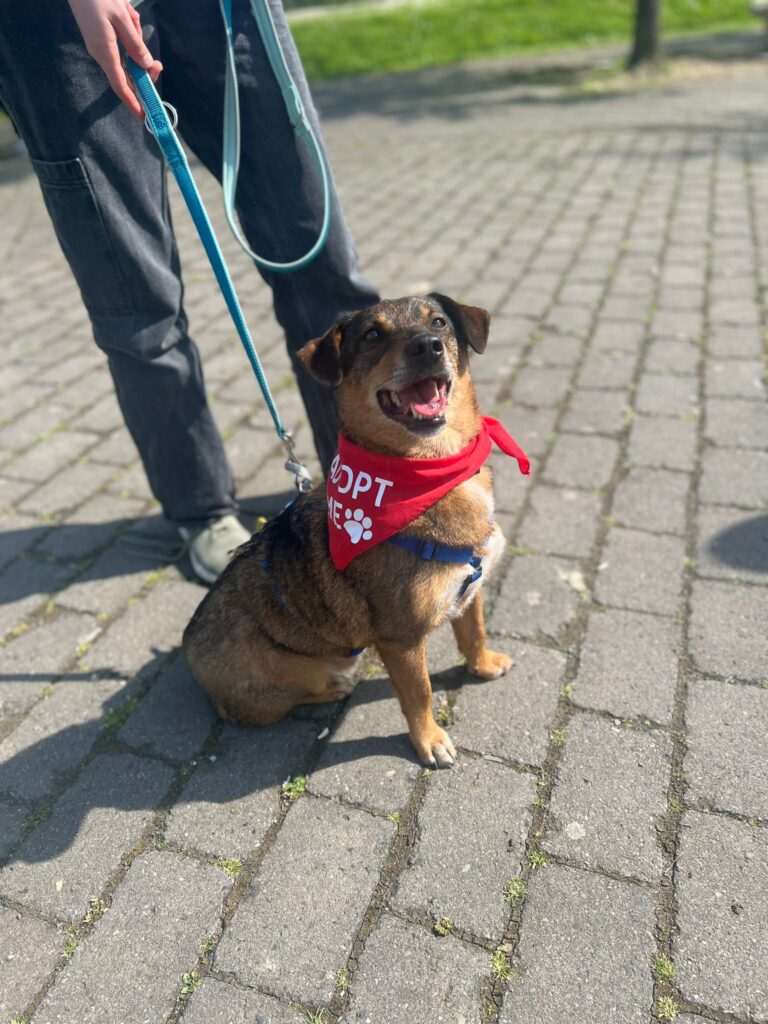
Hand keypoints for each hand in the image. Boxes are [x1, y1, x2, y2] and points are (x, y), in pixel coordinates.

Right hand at [68, 0, 162, 119]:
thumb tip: (145, 65)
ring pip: (126, 55)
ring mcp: (99, 45)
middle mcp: (101, 53)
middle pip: (128, 73)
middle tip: (158, 65)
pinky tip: (126, 14)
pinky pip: (120, 43)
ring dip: (134, 39)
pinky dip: (128, 31)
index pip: (120, 85)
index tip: (143, 117)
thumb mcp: (121, 17)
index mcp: (104, 51)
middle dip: (144, 71)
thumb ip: (134, 43)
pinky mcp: (100, 37)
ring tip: (129, 16)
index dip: (132, 102)